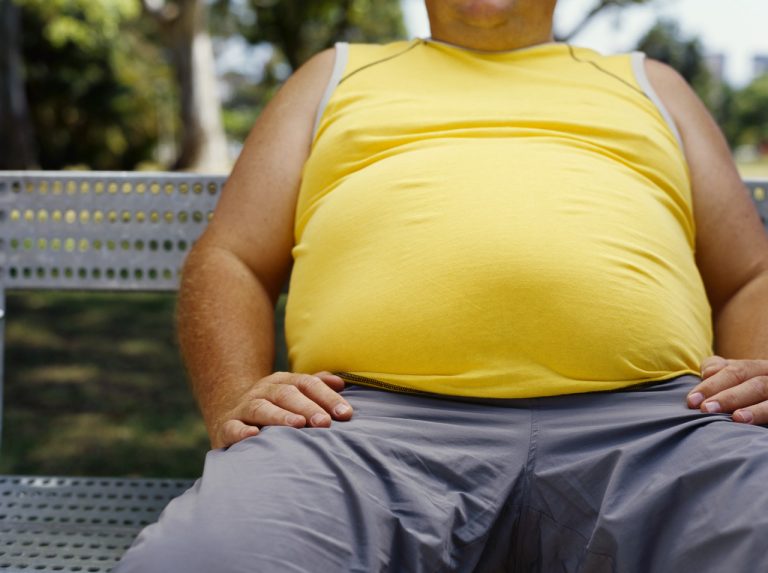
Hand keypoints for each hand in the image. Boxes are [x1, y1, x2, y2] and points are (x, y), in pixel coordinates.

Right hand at [213, 371, 352, 447]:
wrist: (231, 416)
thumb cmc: (274, 407)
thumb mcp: (294, 393)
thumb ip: (317, 386)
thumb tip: (341, 382)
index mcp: (282, 381)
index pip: (307, 384)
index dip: (327, 397)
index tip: (345, 414)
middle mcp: (263, 391)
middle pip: (286, 394)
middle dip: (308, 407)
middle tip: (325, 422)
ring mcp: (244, 407)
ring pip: (261, 407)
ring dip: (280, 416)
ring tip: (298, 425)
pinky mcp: (227, 427)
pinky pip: (233, 427)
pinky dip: (242, 431)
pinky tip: (254, 435)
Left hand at [687, 356, 767, 423]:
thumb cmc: (749, 390)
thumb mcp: (737, 377)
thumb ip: (720, 370)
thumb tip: (707, 372)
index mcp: (758, 368)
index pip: (734, 371)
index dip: (712, 385)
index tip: (691, 401)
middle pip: (754, 384)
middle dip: (729, 397)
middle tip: (705, 409)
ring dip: (756, 410)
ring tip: (737, 418)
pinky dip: (767, 415)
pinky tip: (755, 426)